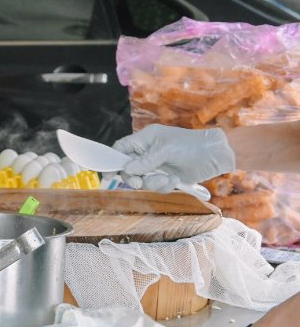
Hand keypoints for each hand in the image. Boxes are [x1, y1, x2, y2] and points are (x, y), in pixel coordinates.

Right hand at [113, 124, 235, 192]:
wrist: (217, 155)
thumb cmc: (191, 145)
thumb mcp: (166, 150)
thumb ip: (145, 161)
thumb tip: (125, 170)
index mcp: (145, 140)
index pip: (121, 149)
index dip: (113, 161)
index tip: (108, 175)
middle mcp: (148, 153)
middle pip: (129, 169)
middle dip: (133, 178)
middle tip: (139, 184)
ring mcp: (157, 166)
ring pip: (143, 180)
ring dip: (153, 183)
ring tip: (167, 179)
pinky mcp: (166, 177)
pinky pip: (156, 186)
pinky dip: (165, 185)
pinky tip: (175, 180)